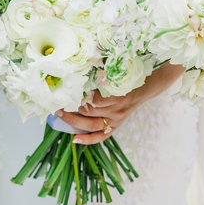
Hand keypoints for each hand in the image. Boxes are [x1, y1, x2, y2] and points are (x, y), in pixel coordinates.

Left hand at [56, 62, 183, 144]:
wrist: (145, 87)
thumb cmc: (127, 77)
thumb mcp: (117, 72)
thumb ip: (102, 72)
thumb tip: (81, 65)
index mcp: (118, 95)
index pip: (95, 101)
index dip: (80, 98)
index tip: (67, 92)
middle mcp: (117, 110)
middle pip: (89, 113)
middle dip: (71, 108)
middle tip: (58, 101)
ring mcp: (116, 120)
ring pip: (90, 125)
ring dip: (72, 121)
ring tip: (59, 114)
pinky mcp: (115, 127)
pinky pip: (101, 137)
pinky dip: (88, 140)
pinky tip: (75, 140)